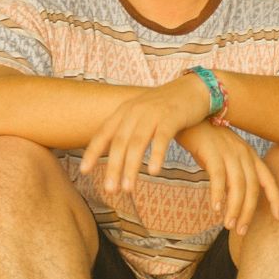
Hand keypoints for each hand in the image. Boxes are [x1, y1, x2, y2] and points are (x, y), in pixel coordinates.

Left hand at [80, 73, 209, 192]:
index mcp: (125, 111)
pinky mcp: (172, 117)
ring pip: (138, 143)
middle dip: (113, 168)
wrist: (194, 88)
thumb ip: (127, 128)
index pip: (104, 133)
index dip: (92, 152)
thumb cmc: (166, 106)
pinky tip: (153, 172)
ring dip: (131, 167)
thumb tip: (113, 151)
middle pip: (120, 143)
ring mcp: (153, 113)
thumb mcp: (141, 113)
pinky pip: (162, 138)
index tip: (84, 172)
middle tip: (110, 190)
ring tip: (128, 189)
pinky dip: (156, 155)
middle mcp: (136, 111)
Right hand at [176, 121, 278, 235]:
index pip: (268, 180)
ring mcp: (229, 152)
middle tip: (241, 231)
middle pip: (252, 188)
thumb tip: (233, 197)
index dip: (276, 199)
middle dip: (248, 212)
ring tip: (228, 225)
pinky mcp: (212, 152)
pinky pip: (218, 177)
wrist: (189, 116)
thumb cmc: (207, 140)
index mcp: (250, 155)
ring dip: (233, 208)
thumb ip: (234, 172)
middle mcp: (243, 154)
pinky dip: (218, 195)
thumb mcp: (227, 154)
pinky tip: (216, 209)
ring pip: (237, 186)